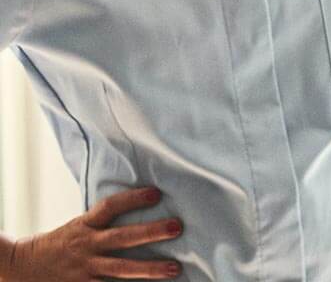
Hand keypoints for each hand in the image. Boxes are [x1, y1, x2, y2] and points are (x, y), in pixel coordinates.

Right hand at [3, 187, 182, 280]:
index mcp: (84, 226)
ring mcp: (85, 270)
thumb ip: (102, 221)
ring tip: (175, 268)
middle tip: (177, 227)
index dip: (132, 199)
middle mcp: (86, 246)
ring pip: (121, 269)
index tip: (156, 192)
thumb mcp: (78, 226)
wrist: (22, 268)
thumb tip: (137, 203)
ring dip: (149, 269)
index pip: (110, 207)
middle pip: (122, 237)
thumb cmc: (57, 244)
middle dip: (151, 232)